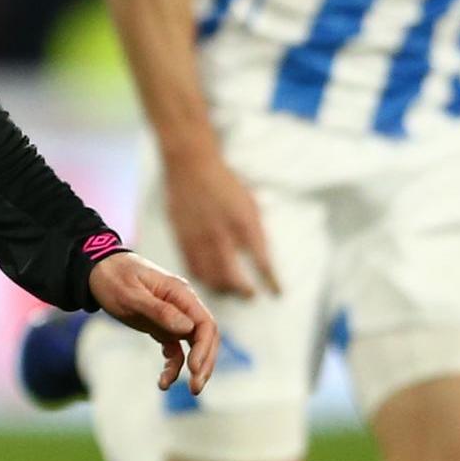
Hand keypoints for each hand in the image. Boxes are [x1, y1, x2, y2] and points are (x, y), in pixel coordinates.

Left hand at [89, 251, 219, 394]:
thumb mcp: (131, 295)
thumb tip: (187, 328)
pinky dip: (174, 366)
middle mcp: (182, 305)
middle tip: (196, 388)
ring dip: (195, 368)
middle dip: (205, 363)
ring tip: (190, 390)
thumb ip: (159, 311)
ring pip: (194, 346)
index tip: (194, 368)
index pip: (205, 323)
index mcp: (180, 293)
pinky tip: (164, 382)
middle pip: (205, 337)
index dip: (205, 348)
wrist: (96, 270)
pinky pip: (175, 350)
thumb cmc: (113, 278)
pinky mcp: (162, 327)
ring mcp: (174, 317)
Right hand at [161, 141, 280, 297]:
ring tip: (230, 290)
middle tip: (250, 295)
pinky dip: (203, 278)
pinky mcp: (182, 238)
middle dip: (244, 291)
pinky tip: (210, 279)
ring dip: (223, 288)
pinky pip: (193, 267)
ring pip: (212, 276)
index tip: (277, 292)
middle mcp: (222, 234)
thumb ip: (256, 230)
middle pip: (234, 277)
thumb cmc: (224, 182)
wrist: (191, 165)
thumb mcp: (250, 203)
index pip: (262, 261)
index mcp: (244, 223)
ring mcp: (200, 238)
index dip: (271, 281)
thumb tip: (262, 256)